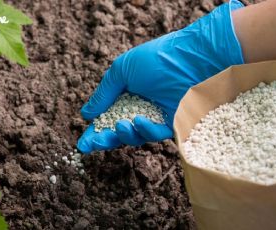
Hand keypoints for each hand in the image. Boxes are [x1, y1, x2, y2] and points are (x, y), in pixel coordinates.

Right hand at [78, 0, 244, 153]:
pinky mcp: (173, 124)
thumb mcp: (122, 69)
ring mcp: (157, 116)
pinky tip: (139, 121)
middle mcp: (141, 106)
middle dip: (104, 139)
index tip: (82, 143)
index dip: (95, 130)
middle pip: (119, 130)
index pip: (107, 115)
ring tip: (120, 126)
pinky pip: (155, 134)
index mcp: (127, 92)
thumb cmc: (157, 59)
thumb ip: (104, 92)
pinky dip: (145, 130)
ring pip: (135, 136)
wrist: (192, 59)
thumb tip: (86, 113)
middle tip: (91, 144)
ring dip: (124, 135)